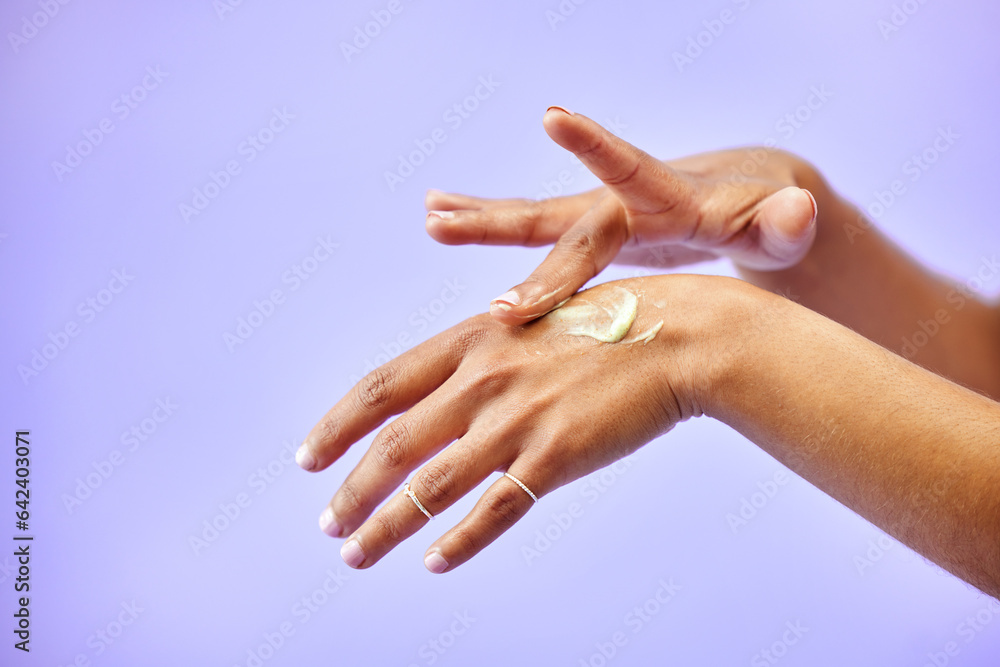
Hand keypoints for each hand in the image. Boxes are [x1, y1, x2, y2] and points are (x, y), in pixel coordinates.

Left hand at [297, 275, 732, 572]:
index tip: (308, 459)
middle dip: (351, 491)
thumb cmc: (608, 322)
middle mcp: (482, 380)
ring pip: (430, 487)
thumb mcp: (530, 315)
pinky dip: (458, 542)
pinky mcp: (554, 458)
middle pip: (393, 447)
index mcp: (471, 339)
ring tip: (355, 555)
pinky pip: (493, 511)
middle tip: (328, 525)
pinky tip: (434, 562)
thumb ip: (483, 350)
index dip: (337, 427)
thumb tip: (444, 387)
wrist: (677, 335)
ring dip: (385, 527)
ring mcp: (516, 420)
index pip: (381, 388)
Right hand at [425, 107, 817, 324]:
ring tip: (429, 214)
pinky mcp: (591, 233)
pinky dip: (486, 222)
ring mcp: (603, 217)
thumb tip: (800, 211)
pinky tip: (440, 215)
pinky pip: (534, 232)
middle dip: (500, 225)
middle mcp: (624, 202)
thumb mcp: (785, 231)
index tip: (554, 114)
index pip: (629, 170)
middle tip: (441, 226)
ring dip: (479, 217)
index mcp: (668, 199)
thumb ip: (786, 225)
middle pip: (558, 217)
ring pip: (534, 219)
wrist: (745, 200)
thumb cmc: (771, 221)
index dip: (595, 147)